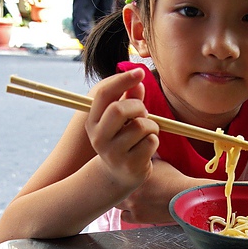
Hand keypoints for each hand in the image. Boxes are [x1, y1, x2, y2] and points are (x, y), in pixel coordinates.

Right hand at [85, 69, 159, 190]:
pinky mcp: (131, 165)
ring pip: (141, 126)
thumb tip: (138, 82)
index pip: (103, 94)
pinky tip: (147, 147)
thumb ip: (128, 99)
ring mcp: (114, 153)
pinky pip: (151, 142)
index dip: (123, 80)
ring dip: (151, 126)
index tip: (139, 72)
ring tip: (147, 132)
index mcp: (92, 122)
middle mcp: (99, 137)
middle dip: (138, 106)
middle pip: (119, 109)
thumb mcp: (120, 121)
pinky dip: (154, 140)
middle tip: (144, 113)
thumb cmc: (121, 141)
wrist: (117, 176)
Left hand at [117, 159, 206, 223]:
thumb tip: (136, 157)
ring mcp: (133, 205)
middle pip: (113, 189)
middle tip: (124, 187)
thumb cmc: (174, 180)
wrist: (185, 197)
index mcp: (133, 174)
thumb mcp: (159, 164)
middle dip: (117, 188)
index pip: (114, 173)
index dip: (117, 174)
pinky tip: (135, 209)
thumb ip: (144, 162)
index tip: (121, 174)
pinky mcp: (138, 217)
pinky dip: (128, 213)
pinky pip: (124, 216)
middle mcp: (130, 190)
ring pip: (116, 204)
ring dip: (122, 200)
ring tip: (130, 198)